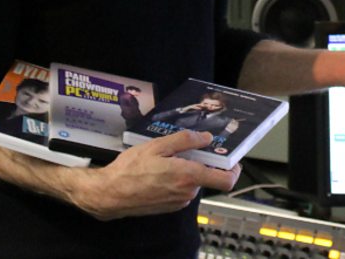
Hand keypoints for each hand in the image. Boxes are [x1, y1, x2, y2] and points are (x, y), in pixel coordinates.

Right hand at [67, 130, 239, 219]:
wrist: (110, 194)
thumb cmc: (130, 169)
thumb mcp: (157, 146)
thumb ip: (185, 140)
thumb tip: (206, 138)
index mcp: (188, 176)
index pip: (226, 180)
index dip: (234, 169)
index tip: (229, 157)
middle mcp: (188, 191)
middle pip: (207, 175)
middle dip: (200, 162)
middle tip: (183, 149)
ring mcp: (179, 201)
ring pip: (193, 182)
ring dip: (186, 170)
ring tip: (165, 160)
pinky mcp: (170, 206)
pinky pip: (182, 189)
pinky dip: (177, 180)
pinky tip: (159, 172)